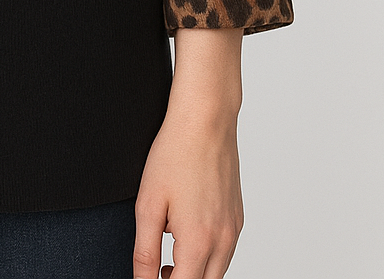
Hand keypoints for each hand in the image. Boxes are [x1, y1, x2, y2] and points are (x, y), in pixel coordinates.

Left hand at [132, 103, 243, 278]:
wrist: (205, 120)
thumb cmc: (175, 154)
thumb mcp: (148, 204)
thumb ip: (145, 251)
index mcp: (199, 242)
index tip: (149, 278)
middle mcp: (223, 241)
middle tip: (158, 271)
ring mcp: (234, 230)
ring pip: (217, 272)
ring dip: (195, 272)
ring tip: (169, 255)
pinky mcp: (238, 218)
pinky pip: (225, 252)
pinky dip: (207, 255)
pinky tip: (187, 233)